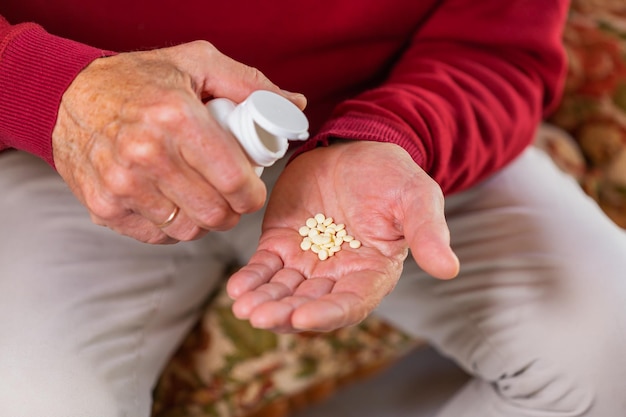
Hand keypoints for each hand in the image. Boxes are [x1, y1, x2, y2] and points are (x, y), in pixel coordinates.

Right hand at [52, 41, 305, 242]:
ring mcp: (122, 185)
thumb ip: (250, 84)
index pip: (235, 183)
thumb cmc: (141, 78)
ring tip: (200, 196)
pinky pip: (158, 236)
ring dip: (203, 220)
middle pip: (215, 214)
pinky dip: (173, 226)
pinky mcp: (104, 206)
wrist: (70, 93)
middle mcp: (147, 155)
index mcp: (177, 119)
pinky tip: (172, 203)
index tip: (252, 191)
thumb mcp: (198, 63)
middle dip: (233, 211)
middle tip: (230, 197)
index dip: (253, 196)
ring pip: (189, 230)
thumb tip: (295, 106)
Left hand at [227, 141, 458, 331]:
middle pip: (309, 304)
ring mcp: (306, 262)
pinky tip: (237, 287)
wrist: (356, 150)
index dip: (327, 314)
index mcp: (371, 273)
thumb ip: (428, 232)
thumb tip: (449, 268)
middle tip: (259, 316)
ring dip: (263, 302)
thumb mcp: (416, 198)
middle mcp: (336, 276)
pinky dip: (251, 278)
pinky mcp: (280, 244)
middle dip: (284, 313)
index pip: (350, 304)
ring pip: (282, 291)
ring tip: (242, 306)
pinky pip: (264, 267)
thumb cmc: (391, 176)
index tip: (303, 317)